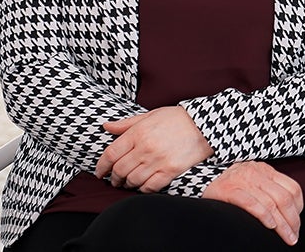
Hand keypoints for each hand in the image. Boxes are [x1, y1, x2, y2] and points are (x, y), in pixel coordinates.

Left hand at [95, 106, 212, 192]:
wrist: (204, 124)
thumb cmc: (177, 118)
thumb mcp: (150, 115)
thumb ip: (127, 123)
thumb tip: (106, 126)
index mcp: (138, 133)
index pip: (110, 154)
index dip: (101, 166)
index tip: (100, 172)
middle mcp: (145, 148)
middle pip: (119, 170)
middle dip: (114, 177)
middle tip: (114, 179)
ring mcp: (158, 160)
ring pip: (133, 180)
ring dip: (127, 184)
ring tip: (128, 183)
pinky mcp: (170, 171)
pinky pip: (150, 187)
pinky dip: (143, 189)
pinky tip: (142, 186)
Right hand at [203, 161, 303, 245]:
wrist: (199, 184)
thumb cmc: (228, 190)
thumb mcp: (252, 184)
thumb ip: (269, 191)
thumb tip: (290, 213)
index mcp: (264, 170)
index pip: (292, 188)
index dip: (299, 208)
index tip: (297, 224)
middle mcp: (255, 171)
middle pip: (284, 198)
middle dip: (292, 220)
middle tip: (293, 237)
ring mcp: (241, 179)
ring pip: (270, 203)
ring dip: (282, 225)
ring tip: (286, 238)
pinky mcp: (228, 190)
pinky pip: (252, 203)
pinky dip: (264, 216)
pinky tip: (270, 227)